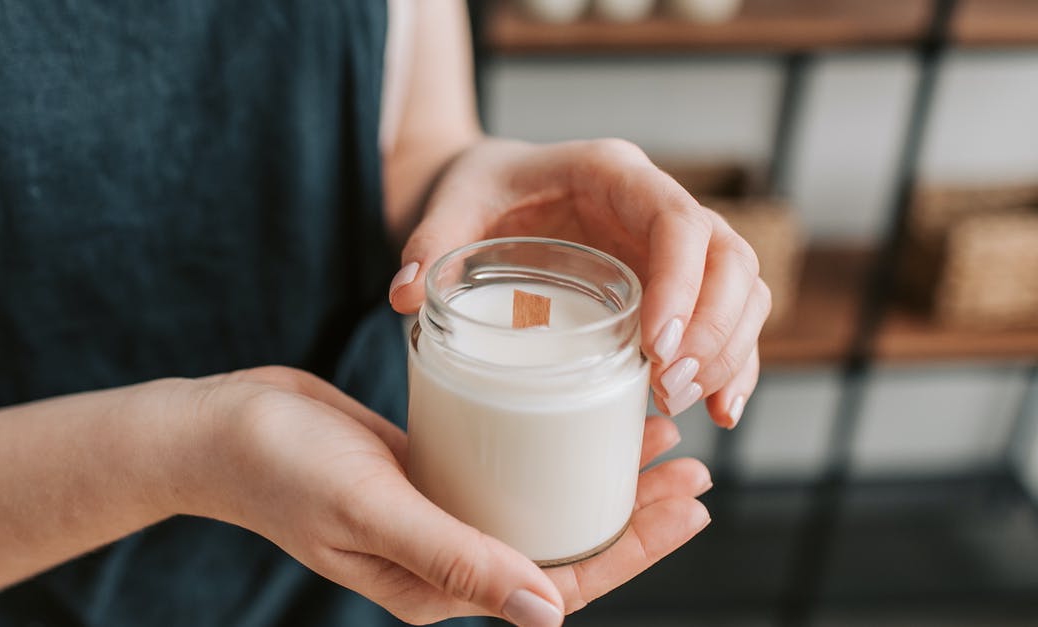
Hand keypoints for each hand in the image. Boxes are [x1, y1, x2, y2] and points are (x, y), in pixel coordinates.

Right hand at [177, 366, 710, 625]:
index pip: (560, 581)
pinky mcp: (428, 472)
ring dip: (597, 477)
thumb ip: (454, 560)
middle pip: (563, 543)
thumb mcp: (371, 509)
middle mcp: (448, 556)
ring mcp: (439, 513)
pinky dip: (548, 446)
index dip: (634, 550)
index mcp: (440, 585)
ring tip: (656, 438)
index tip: (691, 506)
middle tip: (695, 469)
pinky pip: (505, 467)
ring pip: (540, 503)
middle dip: (635, 514)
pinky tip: (577, 415)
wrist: (219, 428)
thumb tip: (548, 614)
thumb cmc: (281, 469)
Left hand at [389, 138, 769, 427]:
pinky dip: (733, 363)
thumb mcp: (452, 204)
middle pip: (729, 256)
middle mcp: (655, 204)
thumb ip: (431, 243)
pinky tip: (721, 411)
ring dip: (729, 350)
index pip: (676, 219)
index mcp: (613, 174)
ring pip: (743, 288)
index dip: (682, 282)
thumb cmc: (480, 189)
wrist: (492, 189)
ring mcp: (673, 245)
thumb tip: (403, 296)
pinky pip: (728, 317)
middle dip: (714, 327)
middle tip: (670, 386)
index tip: (656, 344)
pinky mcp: (676, 282)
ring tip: (687, 404)